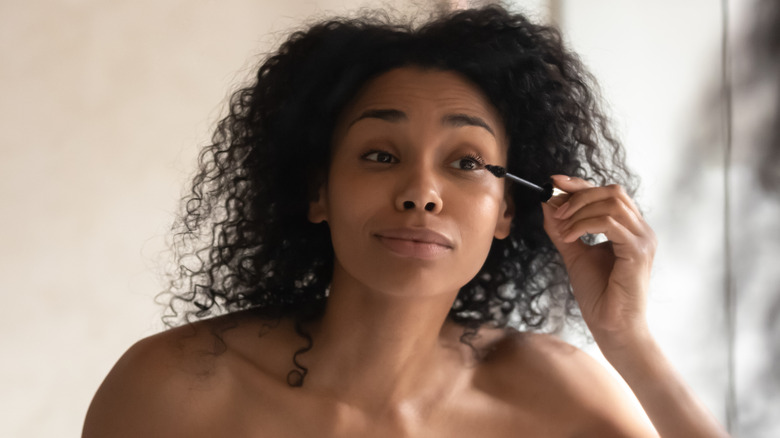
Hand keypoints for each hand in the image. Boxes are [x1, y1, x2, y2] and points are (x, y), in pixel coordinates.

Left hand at [542, 176, 656, 348]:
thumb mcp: (574, 255)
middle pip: (611, 191)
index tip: (553, 182)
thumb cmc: (599, 296)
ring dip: (578, 210)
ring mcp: (643, 239)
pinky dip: (584, 225)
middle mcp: (641, 230)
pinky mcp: (638, 251)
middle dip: (578, 194)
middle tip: (554, 208)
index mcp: (629, 229)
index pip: (607, 193)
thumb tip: (547, 203)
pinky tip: (569, 237)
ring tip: (561, 228)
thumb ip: (562, 230)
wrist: (612, 327)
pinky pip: (609, 222)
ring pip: (611, 202)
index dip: (580, 184)